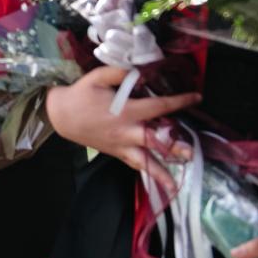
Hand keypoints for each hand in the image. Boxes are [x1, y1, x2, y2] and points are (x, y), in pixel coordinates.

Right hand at [44, 68, 197, 184]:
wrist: (61, 115)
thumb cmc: (80, 95)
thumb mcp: (97, 77)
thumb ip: (120, 73)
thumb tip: (141, 73)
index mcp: (125, 111)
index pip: (158, 107)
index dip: (178, 102)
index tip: (196, 98)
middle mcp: (126, 131)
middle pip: (155, 141)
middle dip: (174, 147)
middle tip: (192, 152)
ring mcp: (121, 145)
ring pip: (144, 161)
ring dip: (161, 172)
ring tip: (176, 184)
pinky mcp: (116, 153)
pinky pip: (134, 165)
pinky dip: (147, 173)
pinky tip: (160, 183)